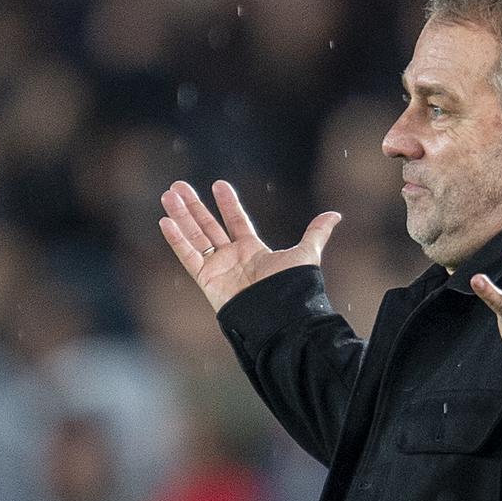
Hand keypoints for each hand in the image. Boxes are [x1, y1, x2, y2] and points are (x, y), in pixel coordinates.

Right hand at [158, 180, 341, 311]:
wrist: (278, 316)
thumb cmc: (292, 288)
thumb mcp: (306, 254)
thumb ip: (317, 233)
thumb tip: (336, 214)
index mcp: (252, 251)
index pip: (236, 221)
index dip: (228, 203)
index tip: (218, 184)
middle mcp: (232, 258)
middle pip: (208, 226)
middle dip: (193, 206)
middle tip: (178, 186)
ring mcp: (217, 268)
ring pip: (194, 236)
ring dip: (181, 215)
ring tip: (168, 194)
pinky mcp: (206, 279)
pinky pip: (188, 256)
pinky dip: (176, 240)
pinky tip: (165, 221)